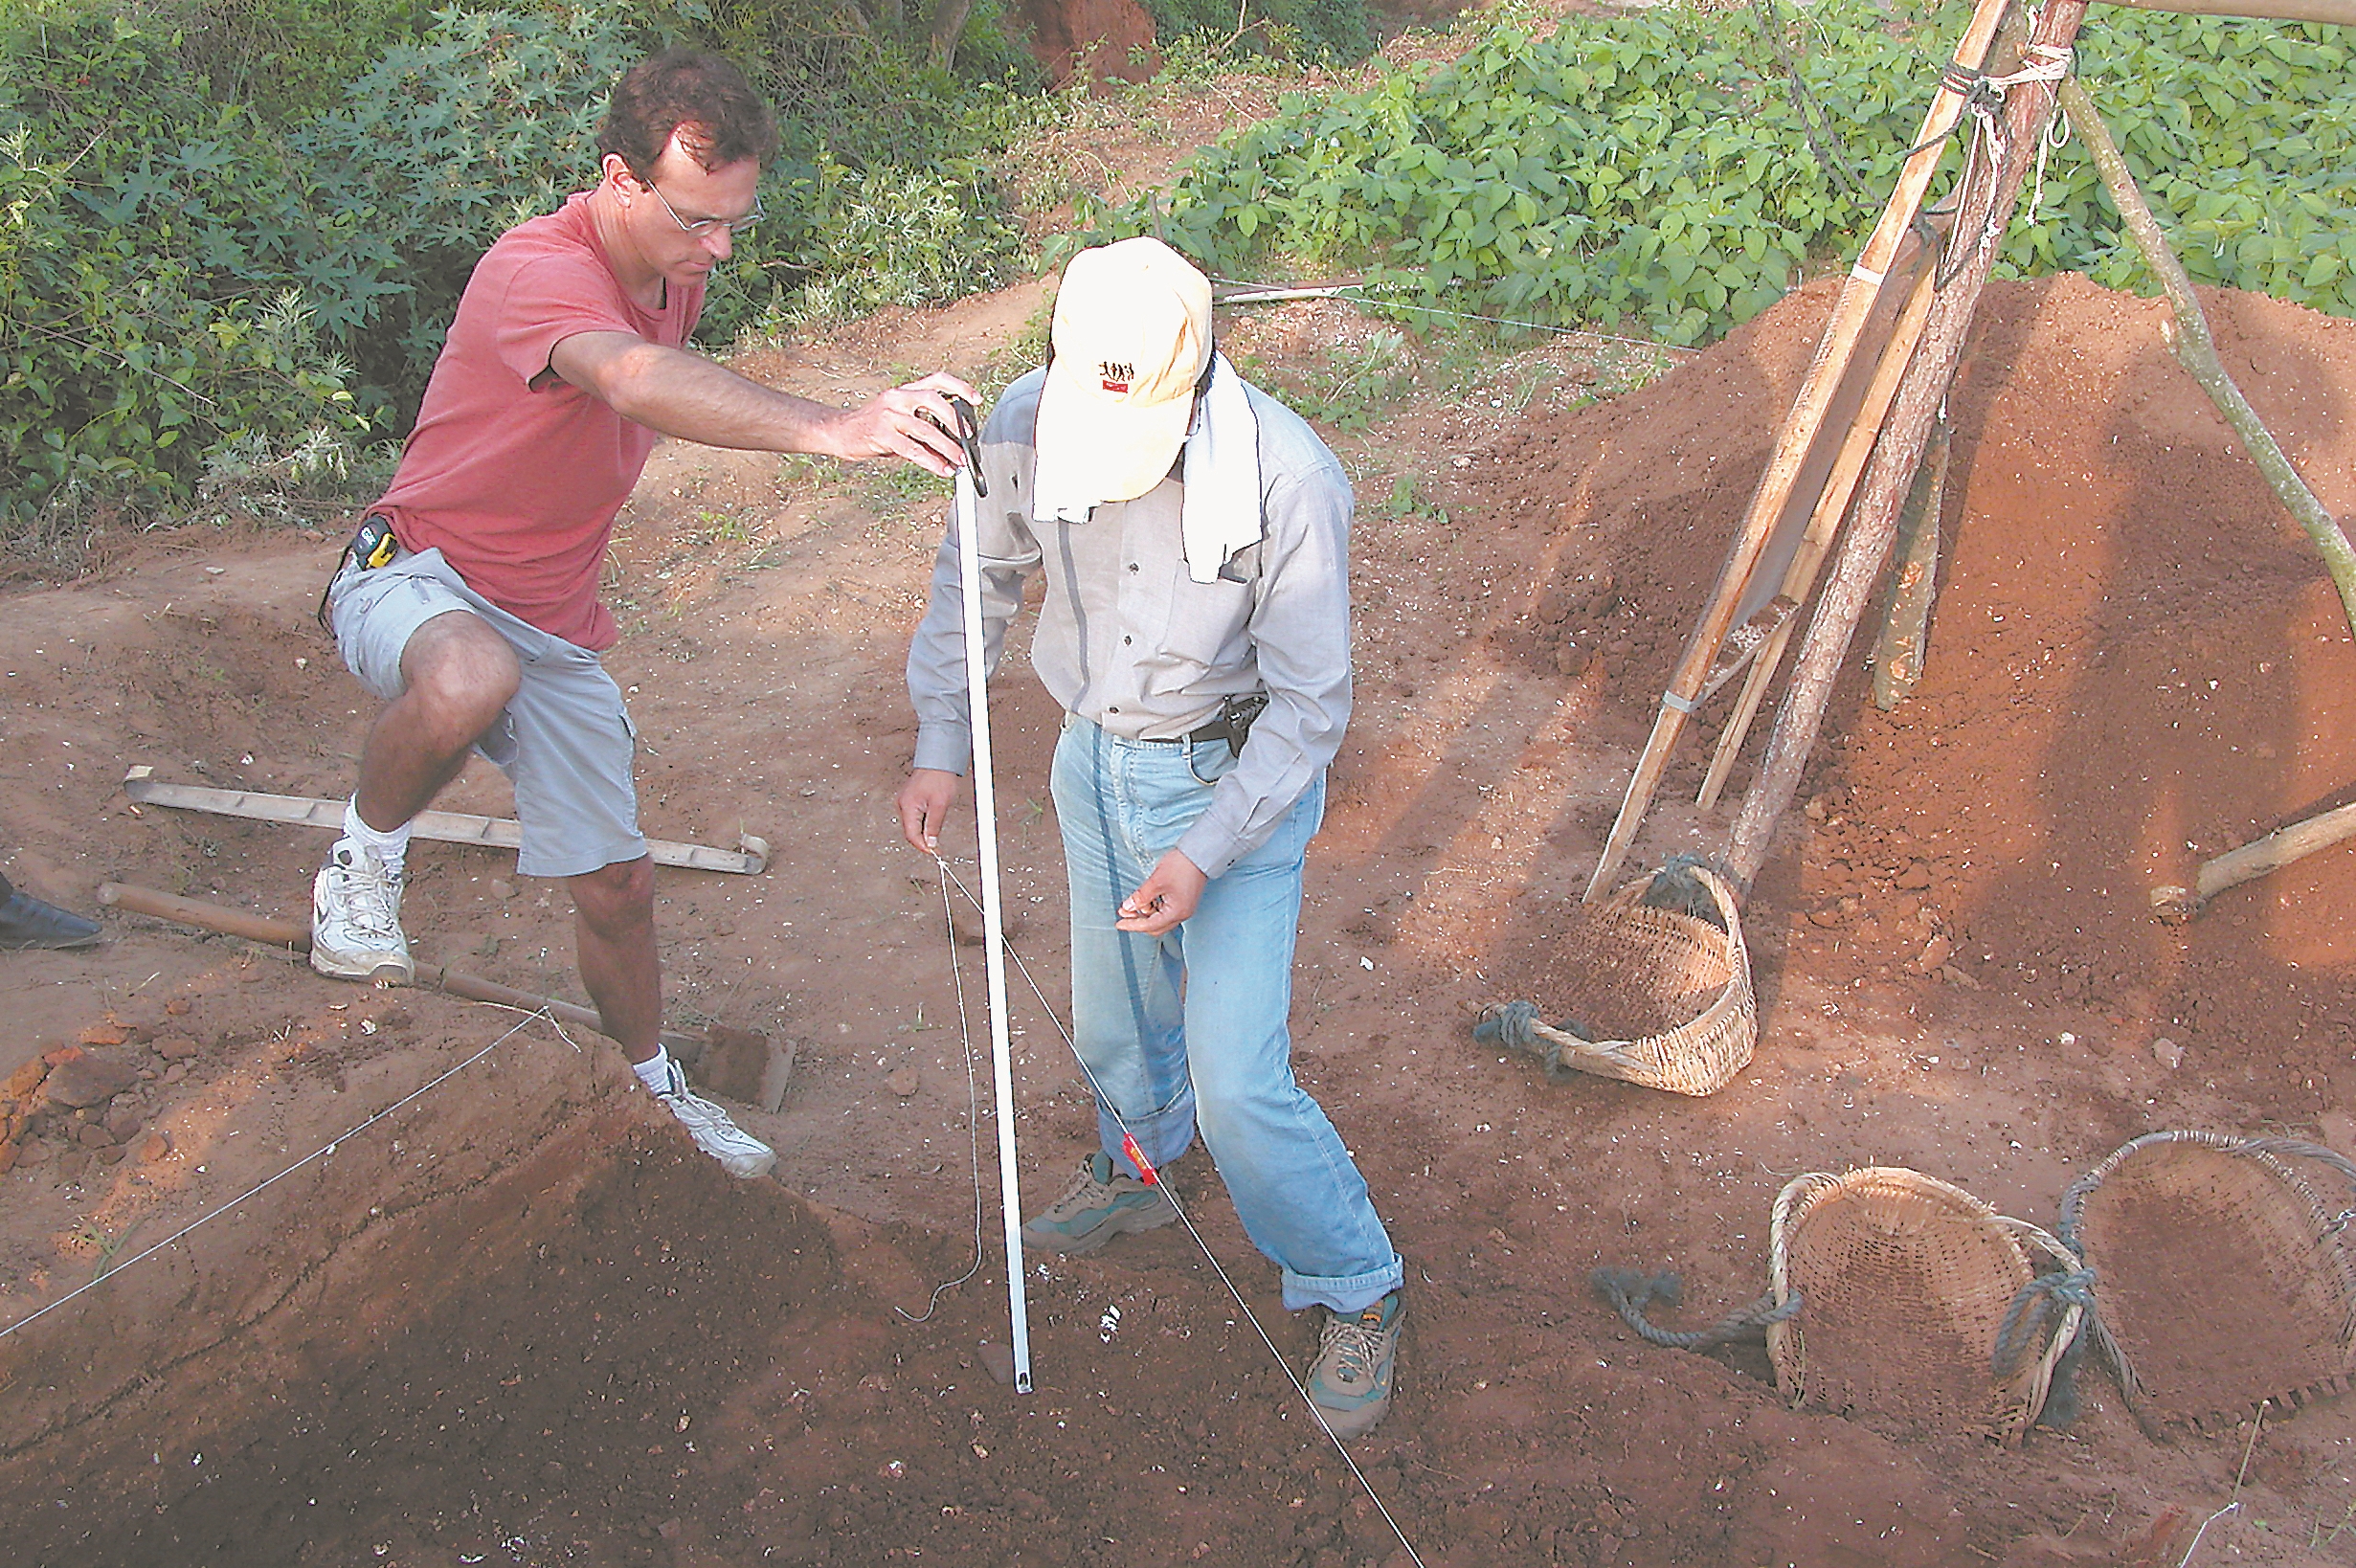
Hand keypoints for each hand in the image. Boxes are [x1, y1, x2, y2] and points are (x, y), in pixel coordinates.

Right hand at [830, 372, 983, 476]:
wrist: (840, 432)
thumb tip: (953, 448)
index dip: (959, 386)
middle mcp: (897, 397)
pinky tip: (941, 469)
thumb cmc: (874, 427)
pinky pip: (912, 449)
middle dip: (955, 419)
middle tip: (968, 436)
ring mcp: (888, 415)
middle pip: (933, 400)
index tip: (976, 399)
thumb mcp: (899, 419)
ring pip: (925, 429)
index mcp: (904, 390)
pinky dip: (931, 461)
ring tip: (960, 460)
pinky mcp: (882, 435)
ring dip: (947, 447)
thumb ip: (924, 427)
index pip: (936, 380)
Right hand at [898, 768, 963, 852]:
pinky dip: (923, 822)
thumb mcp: (940, 805)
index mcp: (908, 806)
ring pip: (913, 824)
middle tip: (938, 846)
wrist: (938, 760)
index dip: (922, 846)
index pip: (911, 834)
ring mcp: (904, 802)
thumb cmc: (939, 778)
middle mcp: (902, 805)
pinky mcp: (909, 799)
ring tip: (937, 829)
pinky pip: (915, 816)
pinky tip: (933, 820)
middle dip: (924, 840)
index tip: (934, 852)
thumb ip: (934, 825)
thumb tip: (931, 843)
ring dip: (924, 831)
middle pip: (911, 831)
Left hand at [1115, 851, 1206, 935]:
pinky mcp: (1183, 902)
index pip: (1149, 925)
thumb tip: (1128, 906)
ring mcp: (1184, 909)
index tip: (1119, 923)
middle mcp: (1182, 914)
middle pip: (1155, 927)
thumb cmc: (1182, 866)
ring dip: (1145, 913)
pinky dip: (1154, 908)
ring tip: (1132, 902)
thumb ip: (1140, 897)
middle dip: (1138, 920)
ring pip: (1160, 919)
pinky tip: (1145, 899)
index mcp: (1176, 912)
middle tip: (1124, 912)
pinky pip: (1165, 911)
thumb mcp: (1155, 882)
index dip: (1132, 925)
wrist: (1199, 855)